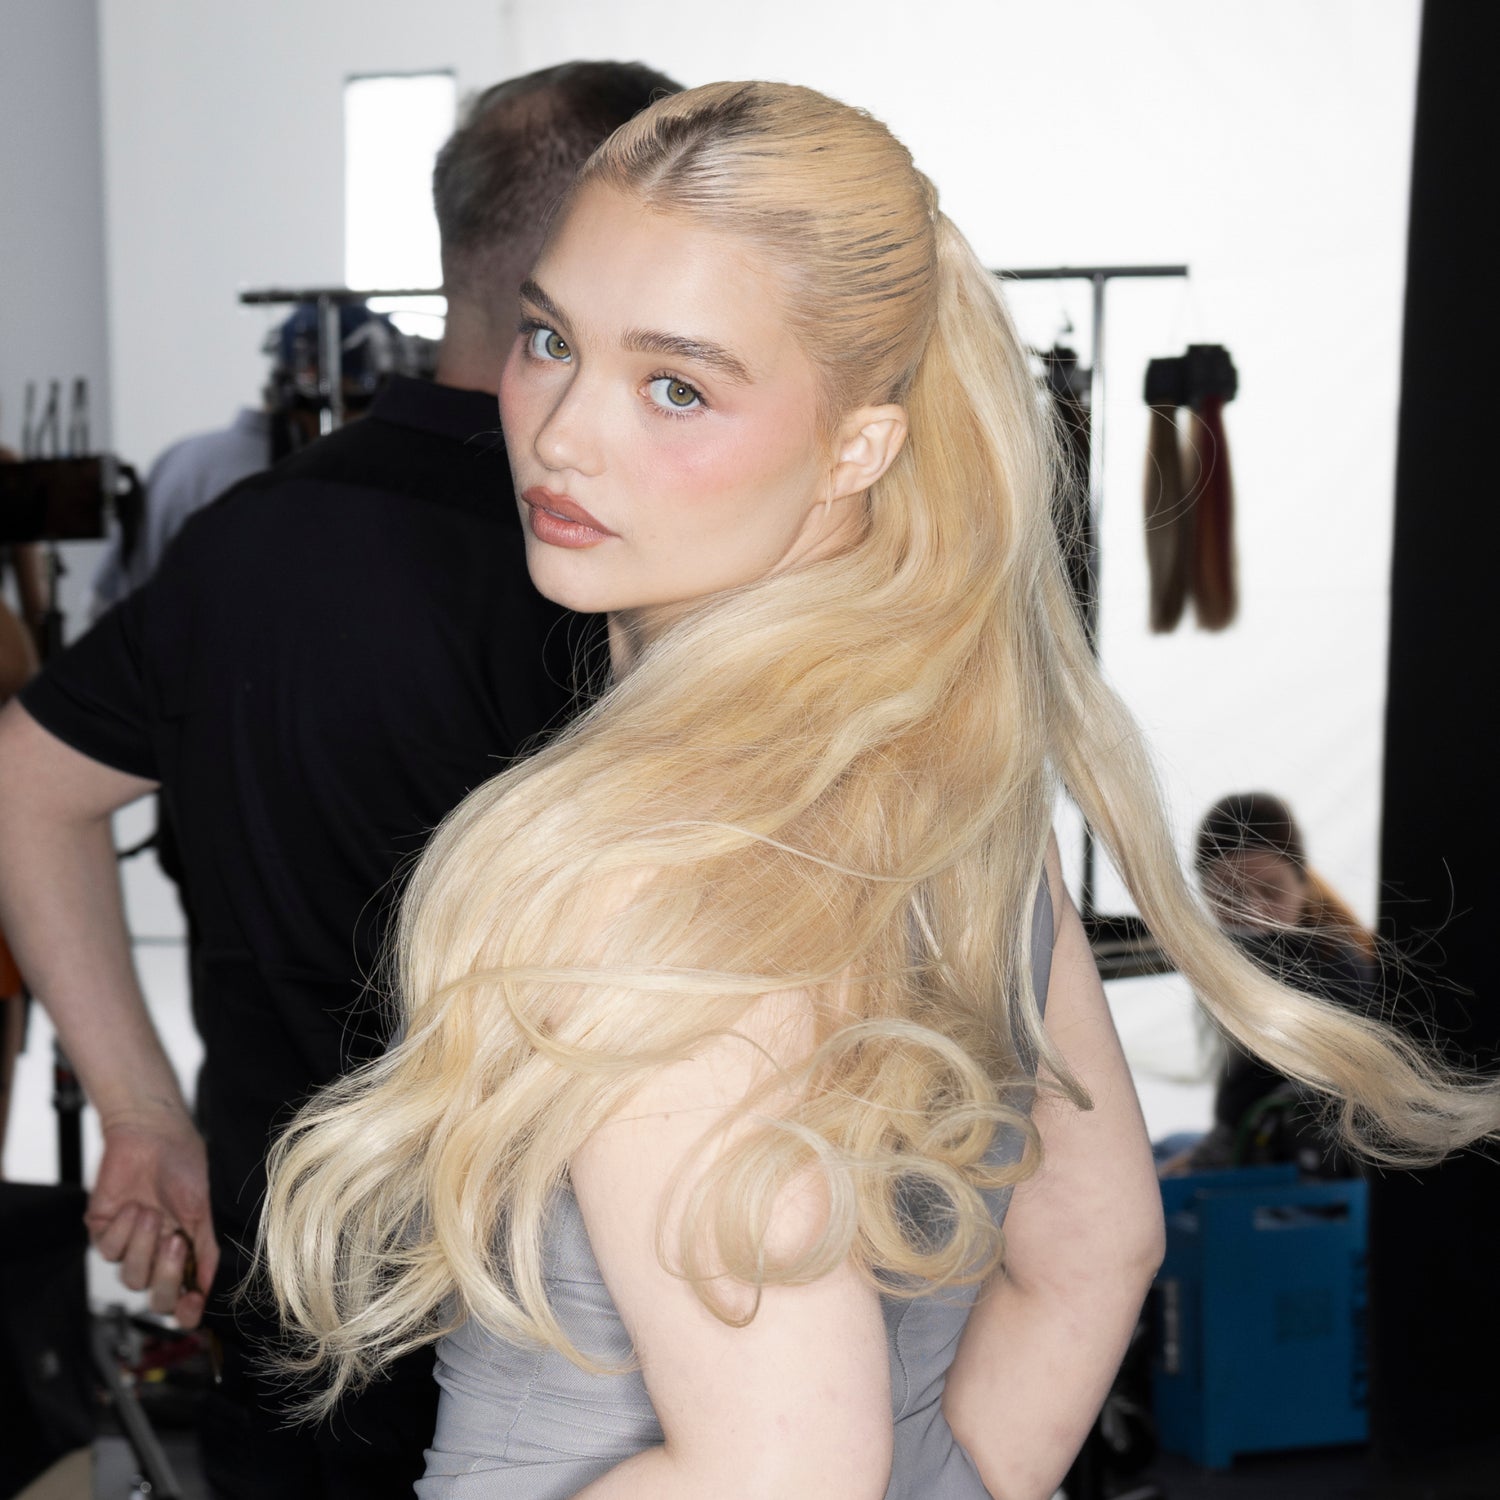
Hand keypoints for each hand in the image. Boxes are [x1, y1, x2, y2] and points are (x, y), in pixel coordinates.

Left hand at [86, 1107, 217, 1327]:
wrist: (152, 1136)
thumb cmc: (187, 1167)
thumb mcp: (206, 1209)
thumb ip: (210, 1251)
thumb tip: (211, 1288)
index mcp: (188, 1252)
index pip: (185, 1298)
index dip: (187, 1311)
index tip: (192, 1302)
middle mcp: (159, 1255)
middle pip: (158, 1298)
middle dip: (166, 1275)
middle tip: (174, 1240)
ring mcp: (131, 1245)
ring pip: (132, 1278)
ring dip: (142, 1246)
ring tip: (150, 1213)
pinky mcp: (104, 1232)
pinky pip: (109, 1251)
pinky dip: (122, 1230)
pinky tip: (132, 1207)